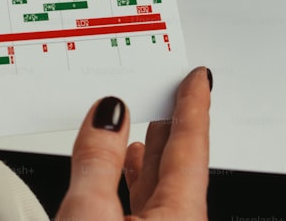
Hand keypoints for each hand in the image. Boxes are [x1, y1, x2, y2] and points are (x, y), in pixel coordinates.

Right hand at [55, 67, 211, 220]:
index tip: (196, 78)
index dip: (193, 106)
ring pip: (161, 191)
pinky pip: (145, 209)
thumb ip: (97, 162)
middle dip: (172, 126)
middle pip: (179, 167)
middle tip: (170, 91)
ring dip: (150, 156)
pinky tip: (119, 175)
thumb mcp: (88, 215)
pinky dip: (134, 184)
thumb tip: (106, 115)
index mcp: (182, 217)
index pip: (192, 148)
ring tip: (143, 127)